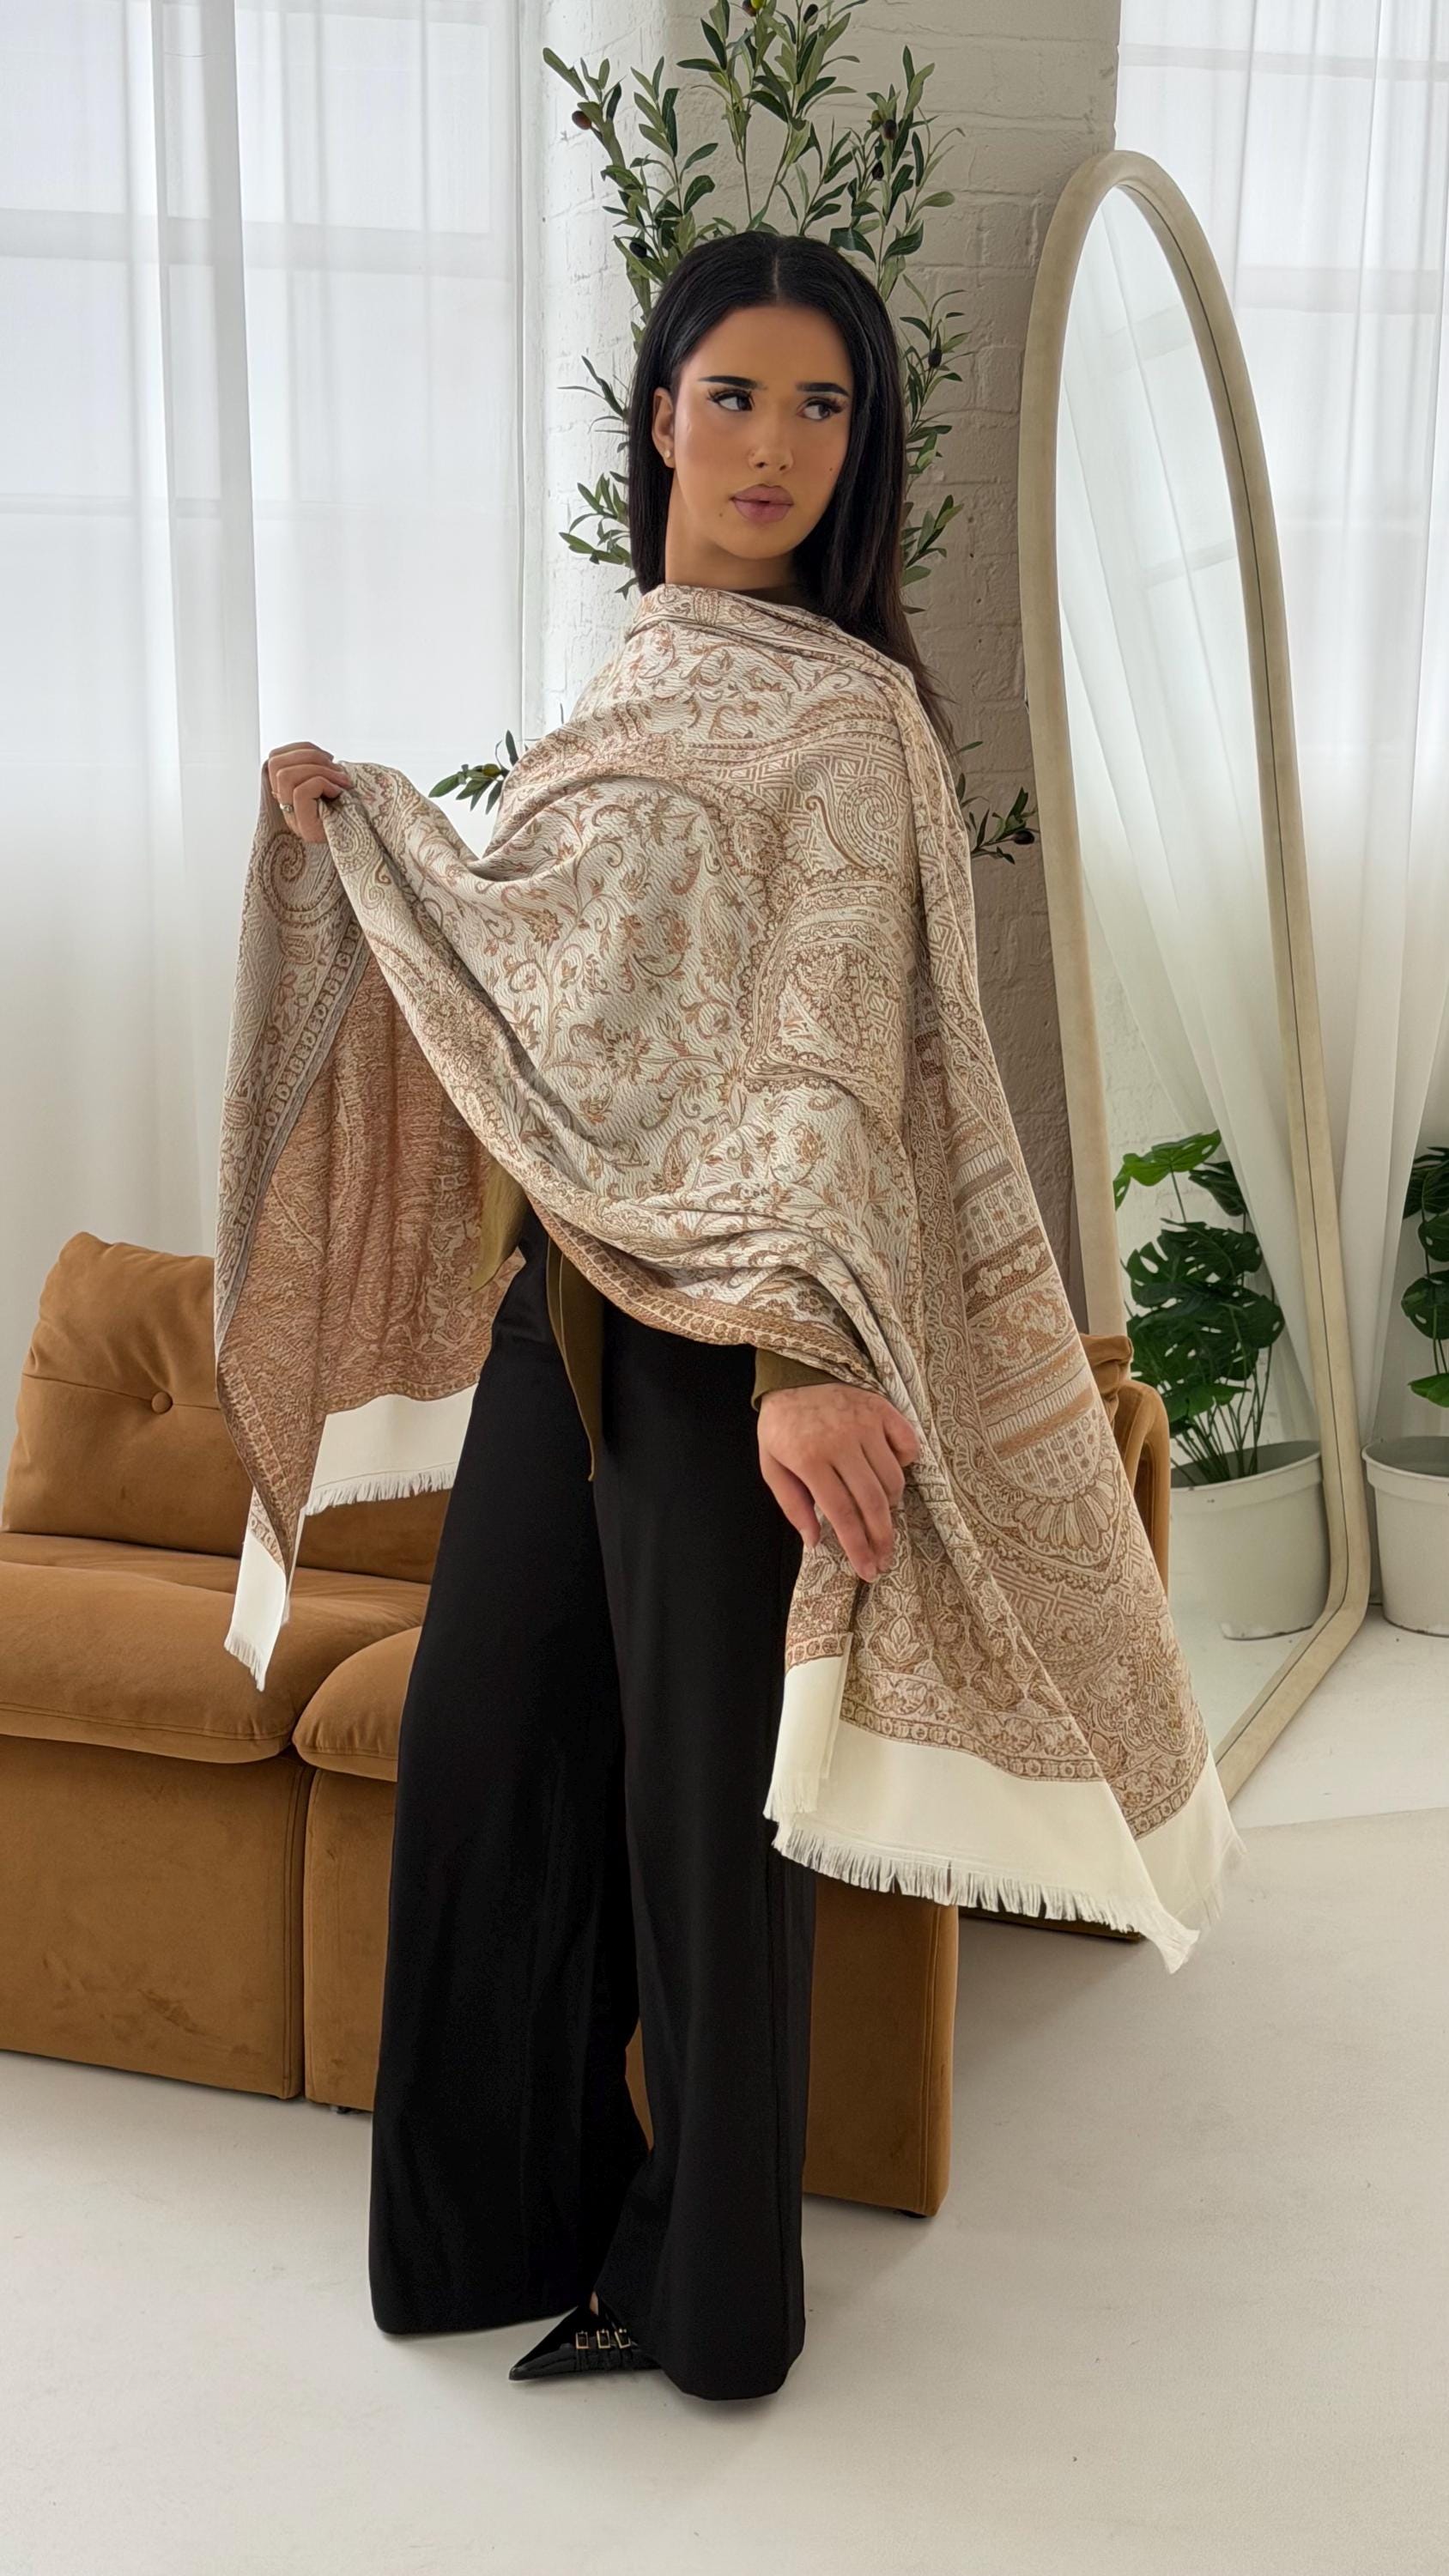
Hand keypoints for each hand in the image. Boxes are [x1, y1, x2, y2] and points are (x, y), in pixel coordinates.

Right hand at [266, 741, 349, 844]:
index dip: (301, 749)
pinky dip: (323, 784)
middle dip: (310, 756)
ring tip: (341, 781)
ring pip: (285, 775)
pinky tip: (339, 793)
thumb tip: (317, 753)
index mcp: (288, 792)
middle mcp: (285, 806)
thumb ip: (317, 768)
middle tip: (336, 768)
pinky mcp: (305, 828)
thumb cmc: (354, 809)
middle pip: (276, 763)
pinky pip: (301, 791)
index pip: (275, 758)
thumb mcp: (333, 782)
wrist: (368, 840)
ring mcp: (293, 819)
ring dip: (319, 770)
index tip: (329, 758)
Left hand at [757, 1381, 918, 1582]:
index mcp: (810, 1459)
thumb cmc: (782, 1425)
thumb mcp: (772, 1466)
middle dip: (882, 1537)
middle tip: (885, 1558)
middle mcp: (841, 1441)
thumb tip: (815, 1541)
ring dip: (891, 1504)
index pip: (842, 1513)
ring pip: (893, 1478)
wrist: (793, 1375)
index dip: (857, 1546)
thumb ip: (792, 1504)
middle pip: (873, 1501)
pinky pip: (907, 1444)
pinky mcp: (881, 1409)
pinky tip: (891, 1471)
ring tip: (880, 1514)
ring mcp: (864, 1423)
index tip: (867, 1570)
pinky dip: (905, 1463)